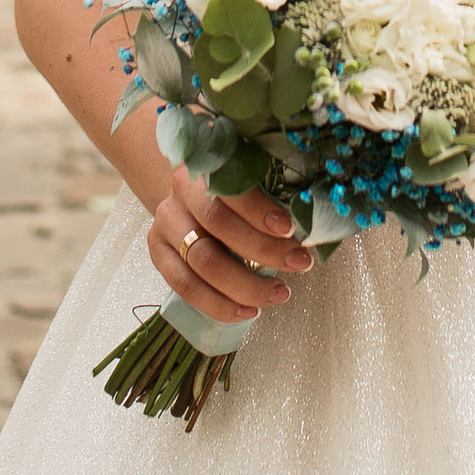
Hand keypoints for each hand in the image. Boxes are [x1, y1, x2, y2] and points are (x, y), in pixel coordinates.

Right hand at [150, 169, 314, 329]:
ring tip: (280, 293)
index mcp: (208, 164)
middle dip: (263, 250)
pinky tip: (247, 311)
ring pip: (201, 262)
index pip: (230, 186)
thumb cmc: (237, 188)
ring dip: (245, 285)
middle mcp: (181, 191)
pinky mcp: (158, 251)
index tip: (290, 229)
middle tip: (298, 263)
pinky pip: (184, 286)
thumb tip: (316, 222)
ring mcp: (166, 222)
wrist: (195, 192)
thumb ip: (278, 190)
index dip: (259, 209)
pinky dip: (218, 304)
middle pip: (217, 224)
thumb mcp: (257, 176)